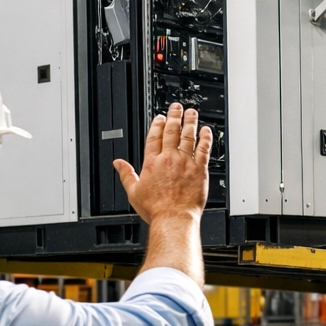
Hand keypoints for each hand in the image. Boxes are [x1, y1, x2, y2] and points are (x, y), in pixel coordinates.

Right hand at [113, 103, 211, 226]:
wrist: (174, 218)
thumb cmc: (156, 209)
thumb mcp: (134, 192)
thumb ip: (126, 174)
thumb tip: (118, 164)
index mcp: (152, 163)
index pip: (154, 137)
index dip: (157, 124)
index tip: (160, 117)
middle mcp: (169, 159)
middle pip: (171, 132)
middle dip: (174, 116)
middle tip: (177, 107)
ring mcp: (185, 163)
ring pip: (188, 136)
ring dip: (190, 122)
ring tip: (191, 112)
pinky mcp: (199, 170)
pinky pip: (204, 149)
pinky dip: (206, 138)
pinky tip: (207, 131)